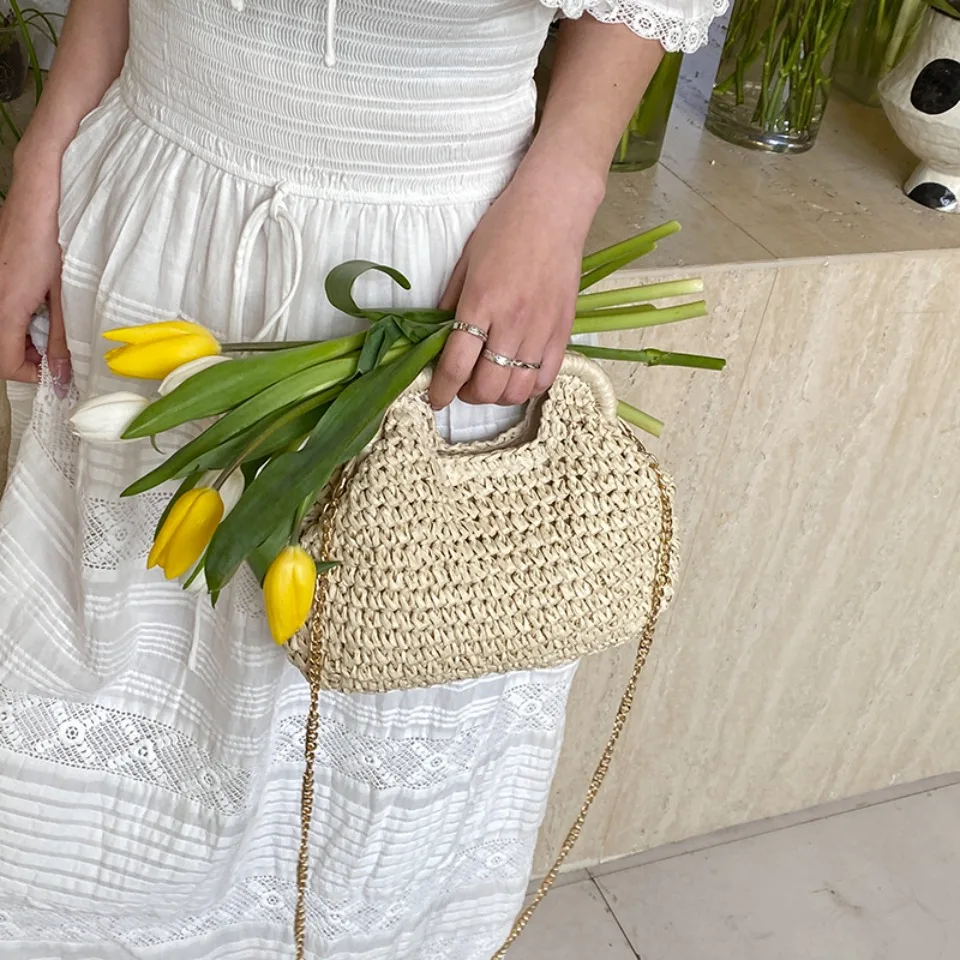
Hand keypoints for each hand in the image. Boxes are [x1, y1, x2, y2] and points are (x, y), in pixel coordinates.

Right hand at [0, 157, 70, 391]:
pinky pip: (0, 312)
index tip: (53, 373)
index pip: (5, 362)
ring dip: (21, 338)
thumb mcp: (65, 296)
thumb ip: (63, 338)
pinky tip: (38, 308)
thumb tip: (61, 374)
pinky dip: (16, 320)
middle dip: (26, 357)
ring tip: (50, 327)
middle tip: (55, 350)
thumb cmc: (53, 241)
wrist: (36, 201)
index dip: (30, 375)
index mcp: (5, 308)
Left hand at [429, 166, 602, 408]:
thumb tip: (438, 338)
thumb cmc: (505, 227)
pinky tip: (518, 376)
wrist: (554, 209)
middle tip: (462, 384)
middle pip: (487, 386)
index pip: (456, 364)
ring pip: (517, 390)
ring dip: (498, 396)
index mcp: (481, 303)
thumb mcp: (465, 263)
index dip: (441, 390)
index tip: (434, 399)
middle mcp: (512, 322)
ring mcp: (541, 330)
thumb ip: (451, 304)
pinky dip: (528, 387)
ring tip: (490, 381)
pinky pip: (546, 378)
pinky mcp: (563, 331)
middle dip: (468, 395)